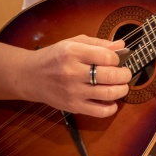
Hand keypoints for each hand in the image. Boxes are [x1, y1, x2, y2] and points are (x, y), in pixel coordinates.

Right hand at [17, 35, 131, 118]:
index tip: (117, 60)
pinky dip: (111, 108)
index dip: (117, 58)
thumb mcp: (73, 43)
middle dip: (125, 74)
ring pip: (108, 93)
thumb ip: (98, 44)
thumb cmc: (54, 57)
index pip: (106, 56)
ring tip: (121, 86)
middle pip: (110, 75)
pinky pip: (99, 111)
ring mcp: (73, 91)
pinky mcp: (73, 106)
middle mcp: (72, 72)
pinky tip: (112, 101)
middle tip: (125, 73)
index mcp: (73, 52)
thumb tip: (122, 46)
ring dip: (122, 90)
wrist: (30, 76)